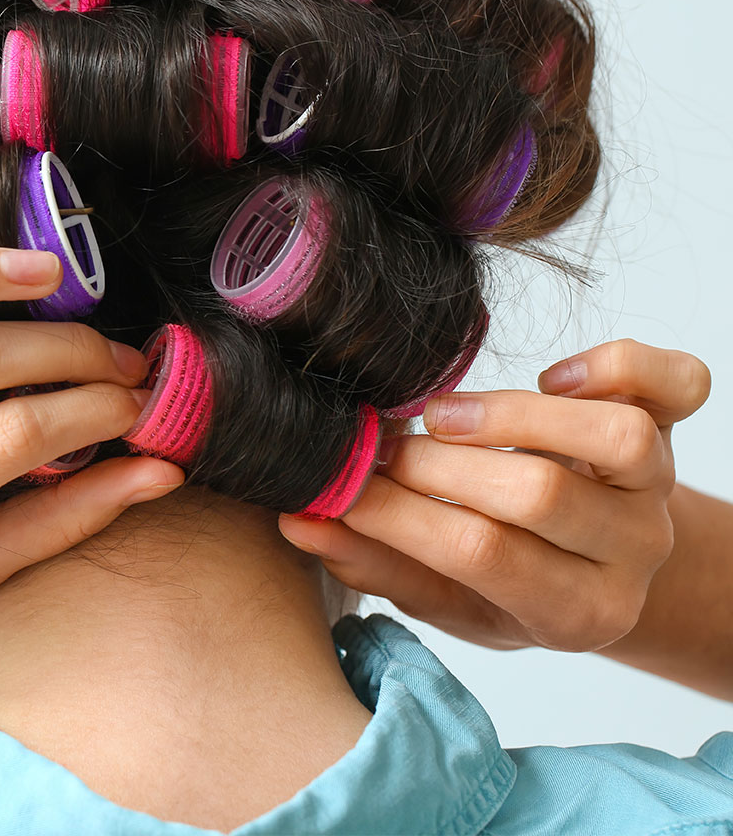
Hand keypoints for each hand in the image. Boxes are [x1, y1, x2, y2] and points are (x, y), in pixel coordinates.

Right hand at [278, 339, 709, 652]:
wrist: (602, 566)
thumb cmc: (509, 586)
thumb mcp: (448, 600)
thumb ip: (380, 565)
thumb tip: (301, 523)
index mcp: (577, 612)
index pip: (480, 555)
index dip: (398, 515)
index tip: (339, 487)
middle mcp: (633, 553)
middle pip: (539, 495)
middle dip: (438, 465)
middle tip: (381, 450)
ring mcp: (660, 489)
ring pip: (614, 437)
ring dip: (513, 415)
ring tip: (441, 414)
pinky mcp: (674, 429)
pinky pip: (676, 384)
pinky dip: (614, 367)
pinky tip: (555, 378)